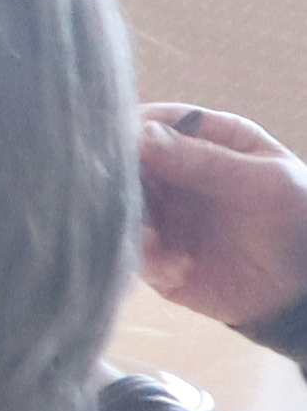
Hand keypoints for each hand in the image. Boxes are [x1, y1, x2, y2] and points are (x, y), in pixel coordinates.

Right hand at [139, 107, 306, 330]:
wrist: (302, 287)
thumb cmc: (298, 221)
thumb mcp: (264, 183)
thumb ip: (206, 160)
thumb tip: (140, 134)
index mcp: (206, 140)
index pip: (154, 123)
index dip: (133, 134)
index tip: (128, 152)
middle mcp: (176, 173)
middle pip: (127, 166)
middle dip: (126, 185)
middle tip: (143, 205)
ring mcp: (164, 213)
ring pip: (121, 208)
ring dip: (134, 225)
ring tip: (159, 243)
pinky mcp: (157, 254)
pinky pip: (133, 250)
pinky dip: (148, 259)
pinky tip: (179, 268)